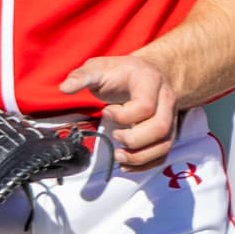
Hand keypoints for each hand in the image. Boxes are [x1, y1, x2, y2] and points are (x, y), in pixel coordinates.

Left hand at [61, 52, 180, 171]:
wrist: (143, 74)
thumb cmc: (119, 73)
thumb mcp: (99, 68)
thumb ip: (82, 77)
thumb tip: (64, 88)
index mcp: (150, 81)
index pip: (145, 106)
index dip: (123, 115)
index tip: (106, 111)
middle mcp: (166, 100)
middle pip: (160, 128)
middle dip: (134, 140)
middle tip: (115, 135)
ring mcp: (170, 118)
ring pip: (164, 145)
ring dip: (140, 157)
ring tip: (119, 156)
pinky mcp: (167, 132)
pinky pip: (163, 154)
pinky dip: (145, 165)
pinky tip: (126, 165)